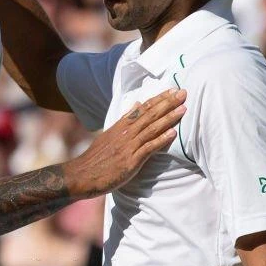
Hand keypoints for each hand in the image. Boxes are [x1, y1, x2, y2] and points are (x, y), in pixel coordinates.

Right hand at [64, 89, 185, 196]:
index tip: (172, 91)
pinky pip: (148, 148)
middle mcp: (125, 133)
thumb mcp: (109, 135)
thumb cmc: (97, 158)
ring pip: (151, 128)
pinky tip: (173, 133)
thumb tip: (136, 104)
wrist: (82, 175)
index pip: (143, 108)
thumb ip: (124, 120)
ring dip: (168, 118)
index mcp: (121, 126)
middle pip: (149, 114)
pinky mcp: (130, 160)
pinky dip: (161, 140)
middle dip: (167, 103)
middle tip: (183, 93)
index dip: (159, 99)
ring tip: (183, 109)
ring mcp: (128, 146)